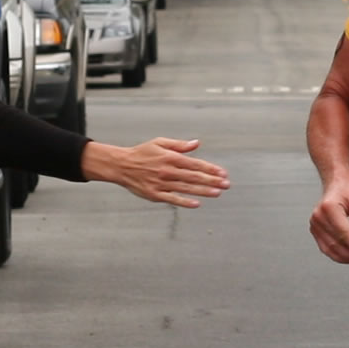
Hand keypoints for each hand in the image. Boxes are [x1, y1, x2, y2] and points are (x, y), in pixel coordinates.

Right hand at [83, 137, 230, 208]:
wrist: (121, 165)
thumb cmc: (142, 153)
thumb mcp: (160, 143)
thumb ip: (179, 145)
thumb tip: (197, 143)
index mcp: (170, 157)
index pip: (195, 164)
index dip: (210, 169)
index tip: (223, 173)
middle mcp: (168, 171)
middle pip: (194, 177)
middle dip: (212, 181)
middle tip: (226, 184)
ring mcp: (161, 184)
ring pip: (186, 188)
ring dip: (203, 191)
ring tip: (217, 193)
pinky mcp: (155, 195)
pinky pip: (172, 199)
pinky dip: (185, 202)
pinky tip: (197, 204)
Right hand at [309, 174, 348, 264]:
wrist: (337, 184)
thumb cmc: (348, 190)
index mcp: (329, 207)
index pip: (343, 233)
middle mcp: (318, 216)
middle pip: (336, 243)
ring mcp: (315, 225)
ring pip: (330, 249)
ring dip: (346, 257)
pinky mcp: (315, 231)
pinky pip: (326, 248)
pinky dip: (339, 255)